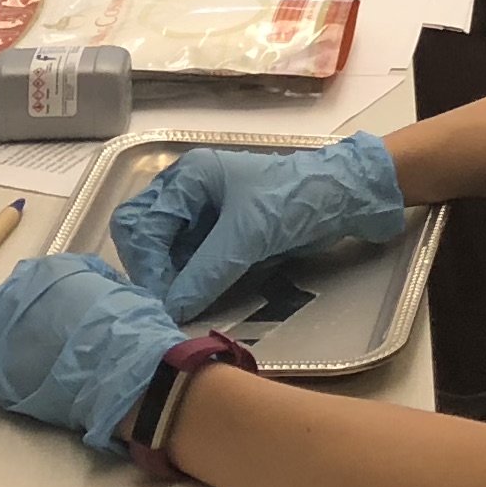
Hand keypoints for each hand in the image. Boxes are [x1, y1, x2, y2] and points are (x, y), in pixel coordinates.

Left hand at [0, 253, 184, 454]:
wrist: (115, 367)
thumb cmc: (125, 326)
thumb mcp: (115, 290)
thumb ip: (89, 285)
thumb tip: (85, 291)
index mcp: (44, 273)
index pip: (26, 278)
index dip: (33, 298)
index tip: (44, 312)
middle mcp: (10, 296)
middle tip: (2, 328)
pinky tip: (0, 379)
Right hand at [109, 133, 407, 323]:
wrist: (344, 199)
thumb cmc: (295, 200)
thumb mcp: (248, 235)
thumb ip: (206, 272)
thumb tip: (171, 309)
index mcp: (188, 178)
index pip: (140, 223)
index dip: (146, 263)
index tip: (161, 298)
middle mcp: (189, 193)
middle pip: (147, 237)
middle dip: (154, 270)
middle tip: (168, 304)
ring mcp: (205, 216)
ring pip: (169, 254)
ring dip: (174, 280)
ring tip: (183, 307)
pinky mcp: (223, 237)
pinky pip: (194, 264)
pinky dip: (193, 282)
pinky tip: (200, 300)